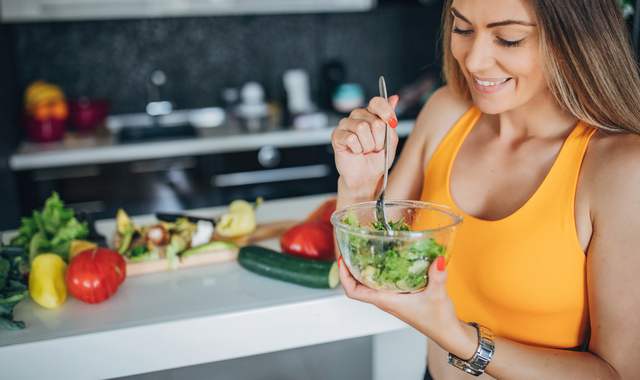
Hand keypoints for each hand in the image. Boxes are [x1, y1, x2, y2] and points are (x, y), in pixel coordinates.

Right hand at [331, 95, 399, 192]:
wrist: (365, 176)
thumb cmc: (377, 159)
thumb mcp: (391, 141)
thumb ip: (391, 121)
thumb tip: (394, 99)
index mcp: (372, 114)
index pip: (378, 102)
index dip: (386, 112)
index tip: (392, 123)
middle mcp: (358, 116)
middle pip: (375, 121)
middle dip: (379, 140)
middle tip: (375, 148)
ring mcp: (346, 124)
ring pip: (362, 128)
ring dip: (368, 145)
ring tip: (365, 150)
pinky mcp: (336, 135)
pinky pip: (351, 139)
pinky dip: (357, 149)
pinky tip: (355, 152)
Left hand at [337, 255, 470, 353]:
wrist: (448, 334)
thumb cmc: (439, 321)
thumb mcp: (438, 296)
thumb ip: (437, 277)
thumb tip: (437, 260)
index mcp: (387, 301)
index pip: (354, 292)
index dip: (344, 277)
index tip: (342, 260)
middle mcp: (386, 300)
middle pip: (358, 286)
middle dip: (351, 269)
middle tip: (351, 250)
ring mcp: (392, 299)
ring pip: (369, 284)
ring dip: (363, 270)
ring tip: (364, 251)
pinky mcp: (400, 297)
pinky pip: (382, 284)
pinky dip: (379, 272)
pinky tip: (386, 260)